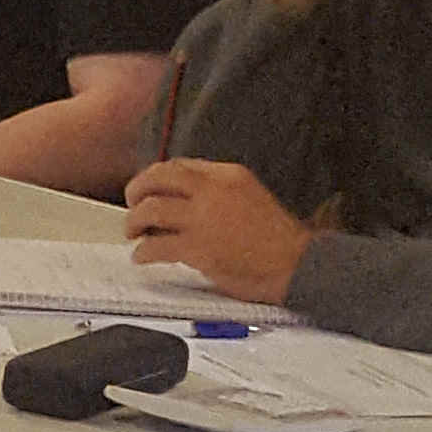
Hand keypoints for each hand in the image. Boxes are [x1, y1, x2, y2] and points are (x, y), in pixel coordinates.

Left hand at [121, 158, 315, 304]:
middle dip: (137, 190)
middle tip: (132, 203)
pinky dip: (143, 252)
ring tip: (133, 232)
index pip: (179, 166)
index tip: (149, 188)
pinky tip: (142, 256)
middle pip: (157, 178)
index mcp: (228, 175)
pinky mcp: (197, 248)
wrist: (299, 265)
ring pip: (150, 209)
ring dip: (134, 221)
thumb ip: (217, 193)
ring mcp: (203, 219)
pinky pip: (156, 246)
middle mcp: (213, 191)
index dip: (157, 177)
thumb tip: (182, 200)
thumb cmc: (278, 239)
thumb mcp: (249, 197)